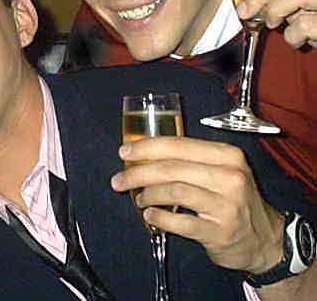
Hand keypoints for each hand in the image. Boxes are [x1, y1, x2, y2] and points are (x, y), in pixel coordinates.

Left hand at [111, 136, 284, 273]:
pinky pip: (181, 222)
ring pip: (174, 191)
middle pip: (172, 168)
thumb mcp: (222, 171)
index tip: (124, 152)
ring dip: (148, 195)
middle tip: (119, 180)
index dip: (146, 147)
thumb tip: (143, 154)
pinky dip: (160, 218)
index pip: (178, 145)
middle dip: (138, 173)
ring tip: (139, 199)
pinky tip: (150, 216)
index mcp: (227, 155)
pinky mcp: (220, 232)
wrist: (266, 240)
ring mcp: (227, 205)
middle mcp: (230, 176)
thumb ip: (189, 160)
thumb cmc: (234, 200)